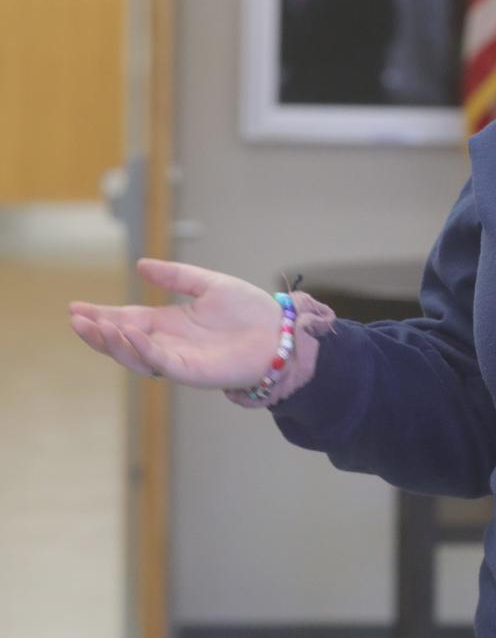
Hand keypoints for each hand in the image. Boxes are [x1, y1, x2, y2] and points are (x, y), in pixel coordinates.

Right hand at [68, 258, 292, 389]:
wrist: (279, 333)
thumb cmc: (249, 311)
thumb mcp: (208, 284)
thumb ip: (176, 276)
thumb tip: (141, 266)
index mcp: (169, 324)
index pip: (126, 320)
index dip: (101, 315)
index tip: (75, 307)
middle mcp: (168, 343)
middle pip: (122, 341)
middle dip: (97, 332)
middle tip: (76, 319)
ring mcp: (178, 359)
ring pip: (135, 356)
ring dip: (113, 343)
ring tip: (97, 325)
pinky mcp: (193, 372)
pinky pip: (161, 363)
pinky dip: (142, 349)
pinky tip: (129, 333)